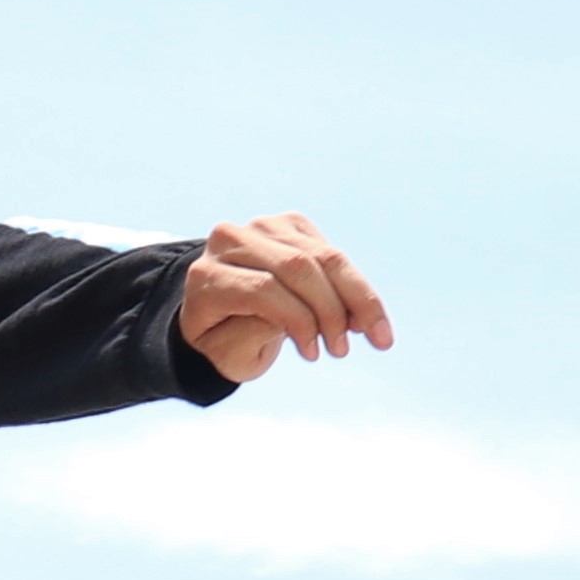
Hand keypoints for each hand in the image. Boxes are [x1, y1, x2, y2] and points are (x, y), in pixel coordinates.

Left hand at [176, 215, 392, 378]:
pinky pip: (332, 254)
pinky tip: (361, 317)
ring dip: (354, 298)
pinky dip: (353, 286)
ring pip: (323, 257)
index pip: (263, 289)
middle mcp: (231, 240)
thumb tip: (303, 319)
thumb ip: (255, 335)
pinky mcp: (291, 225)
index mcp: (207, 275)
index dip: (297, 321)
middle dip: (332, 310)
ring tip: (371, 335)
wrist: (220, 312)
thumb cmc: (222, 341)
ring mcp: (262, 227)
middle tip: (344, 349)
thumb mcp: (228, 355)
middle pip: (298, 267)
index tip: (315, 354)